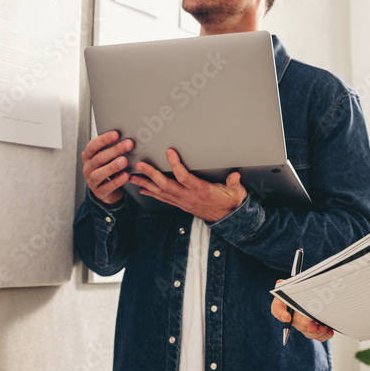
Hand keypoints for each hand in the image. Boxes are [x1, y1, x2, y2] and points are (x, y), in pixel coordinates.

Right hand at [81, 131, 133, 204]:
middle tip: (128, 144)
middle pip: (99, 158)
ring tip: (124, 160)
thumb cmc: (107, 168)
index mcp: (88, 156)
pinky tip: (125, 175)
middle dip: (114, 150)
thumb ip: (112, 149)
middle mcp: (88, 168)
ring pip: (99, 173)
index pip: (93, 146)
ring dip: (112, 166)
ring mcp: (92, 181)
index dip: (104, 139)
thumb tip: (127, 138)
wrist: (105, 190)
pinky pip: (107, 187)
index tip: (116, 134)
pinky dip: (117, 181)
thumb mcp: (107, 158)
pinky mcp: (100, 192)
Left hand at [129, 148, 246, 221]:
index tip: (169, 152)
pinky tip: (142, 188)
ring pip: (160, 192)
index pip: (184, 176)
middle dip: (151, 174)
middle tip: (140, 165)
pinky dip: (151, 193)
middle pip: (166, 185)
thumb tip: (234, 176)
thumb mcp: (236, 192)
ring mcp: (183, 201)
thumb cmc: (229, 202)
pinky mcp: (180, 204)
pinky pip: (162, 198)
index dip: (175, 164)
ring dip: (145, 184)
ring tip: (132, 177)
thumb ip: (234, 183)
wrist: (227, 218)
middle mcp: (188, 196)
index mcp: (201, 190)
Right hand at [270, 282, 334, 341]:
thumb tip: (280, 283)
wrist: (309, 293)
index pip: (277, 308)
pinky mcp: (314, 328)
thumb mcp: (291, 284)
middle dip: (305, 325)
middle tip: (312, 326)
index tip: (287, 317)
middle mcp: (292, 316)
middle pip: (297, 322)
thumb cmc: (298, 290)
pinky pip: (317, 335)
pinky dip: (324, 334)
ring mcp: (303, 324)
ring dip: (316, 332)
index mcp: (283, 303)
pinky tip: (328, 331)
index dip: (281, 313)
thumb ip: (286, 285)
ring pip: (308, 331)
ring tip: (323, 328)